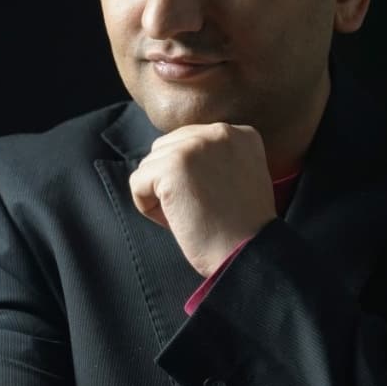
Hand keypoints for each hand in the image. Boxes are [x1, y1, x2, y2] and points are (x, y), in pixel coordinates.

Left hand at [129, 122, 276, 276]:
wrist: (248, 253)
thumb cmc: (243, 229)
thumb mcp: (242, 178)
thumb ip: (216, 159)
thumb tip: (173, 158)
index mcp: (240, 134)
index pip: (190, 143)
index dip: (192, 177)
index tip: (212, 201)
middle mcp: (219, 132)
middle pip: (167, 148)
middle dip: (172, 182)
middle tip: (198, 211)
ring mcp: (194, 146)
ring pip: (150, 165)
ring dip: (161, 195)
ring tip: (190, 217)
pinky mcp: (172, 166)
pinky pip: (138, 183)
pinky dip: (148, 208)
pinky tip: (176, 221)